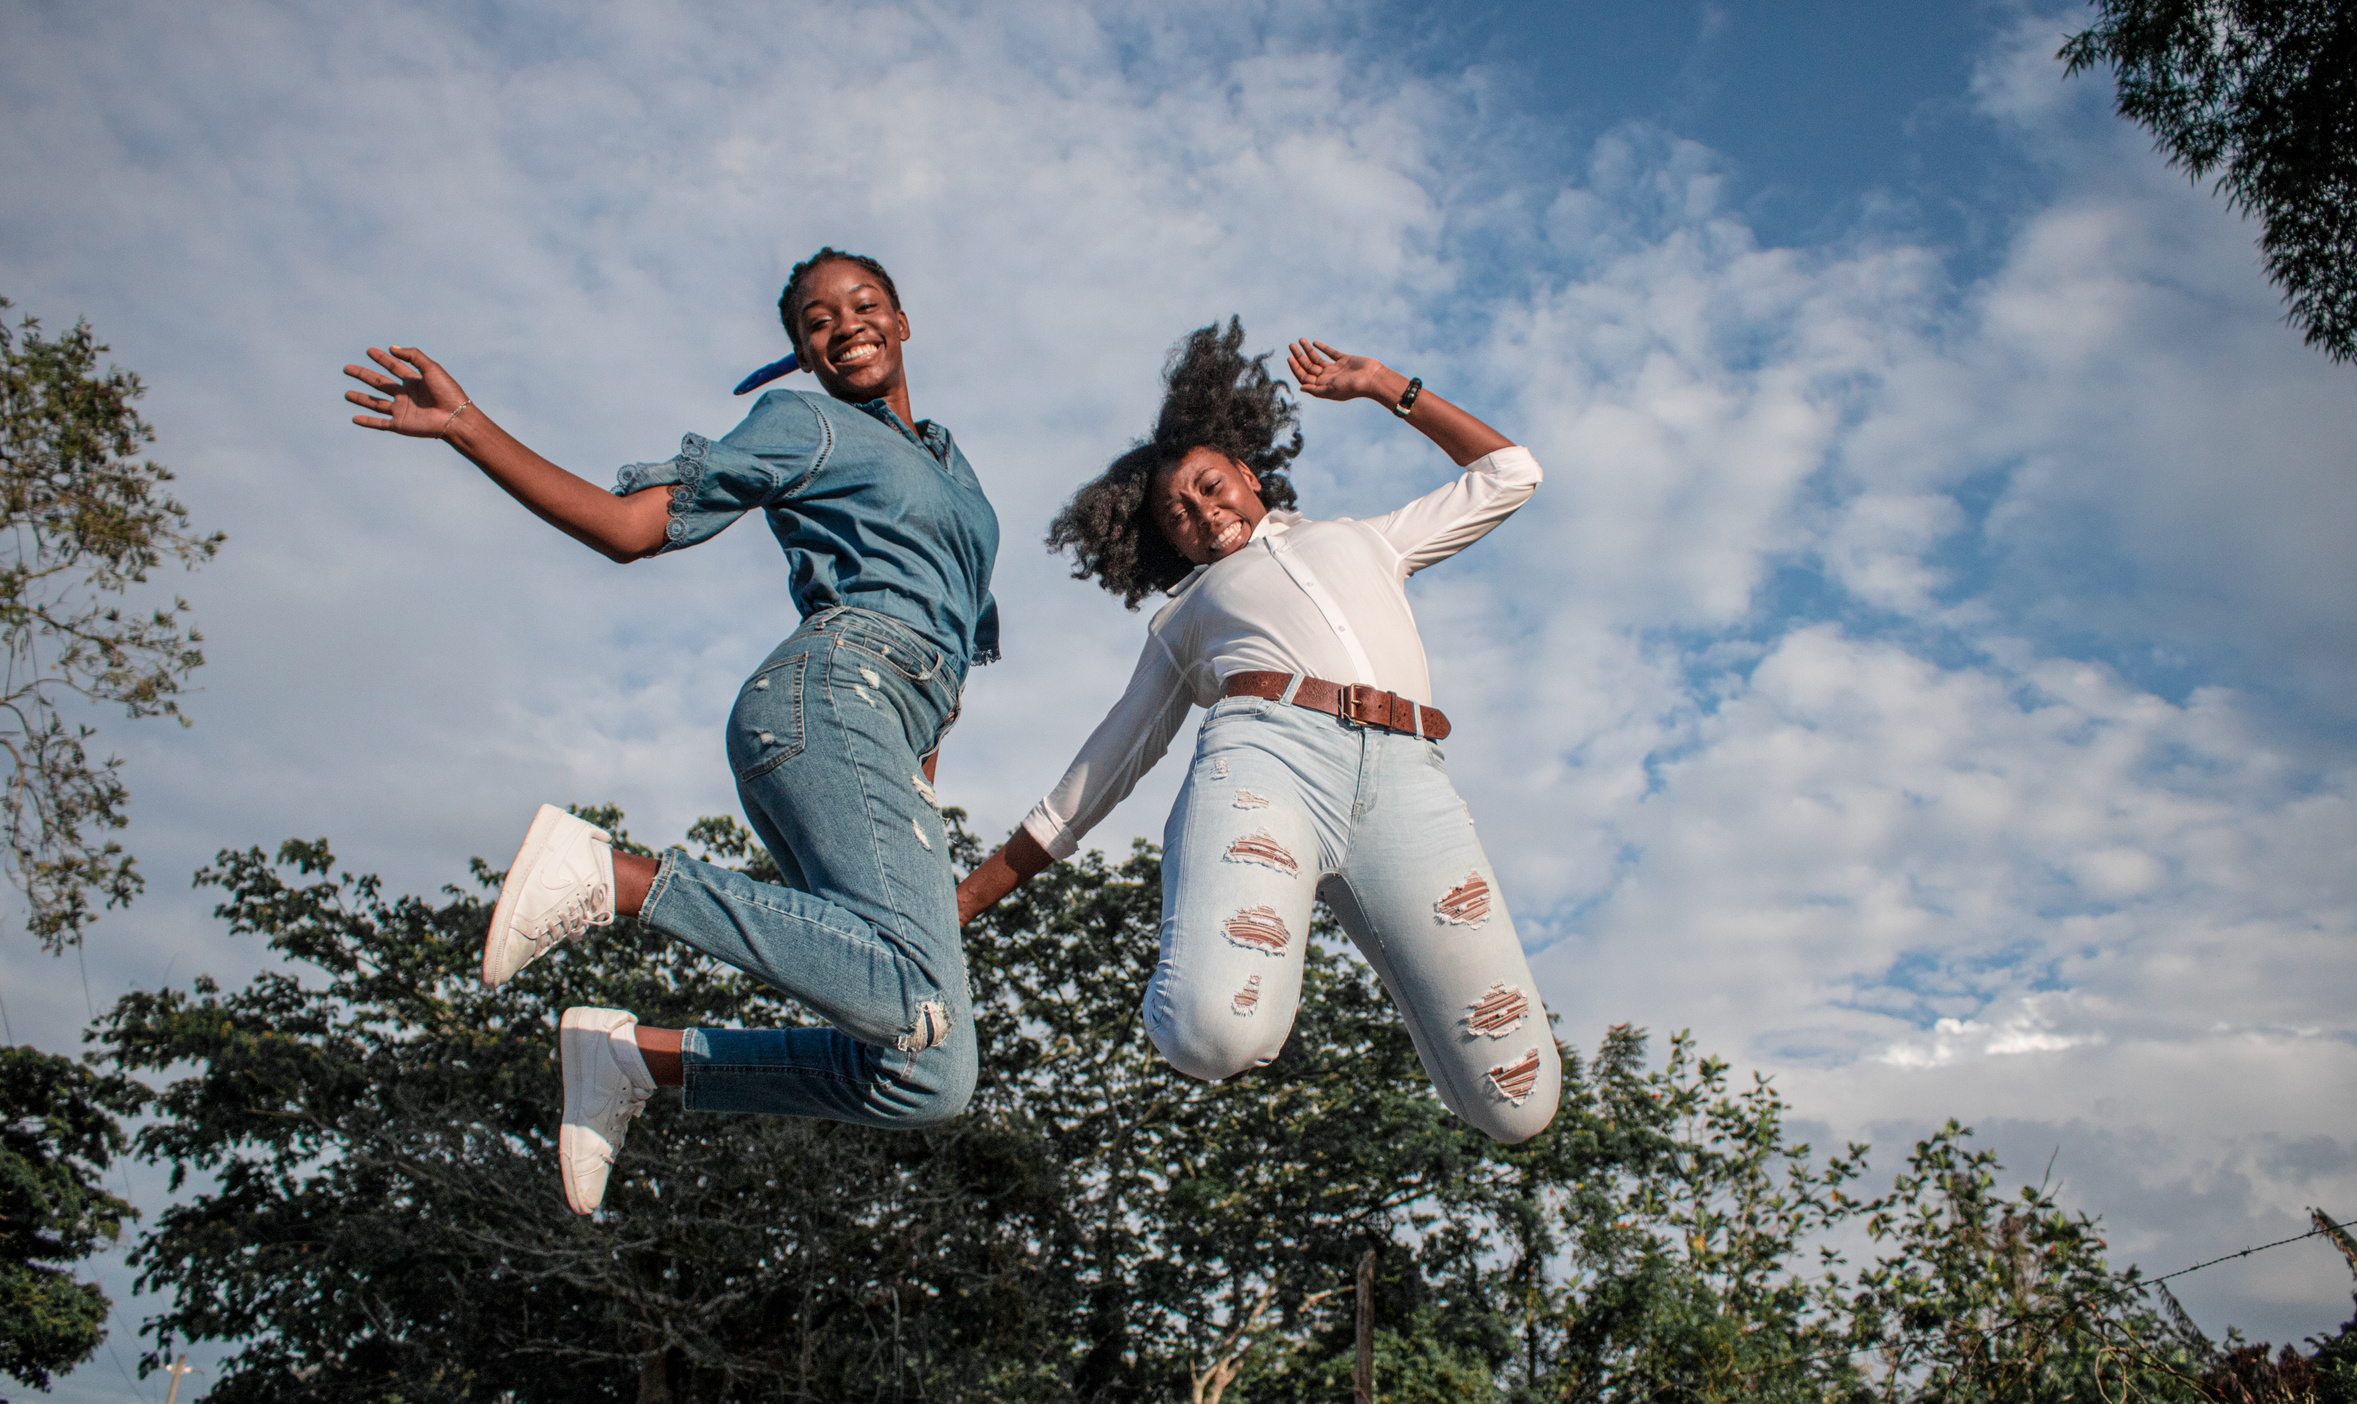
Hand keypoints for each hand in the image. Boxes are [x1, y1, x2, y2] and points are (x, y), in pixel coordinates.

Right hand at [343, 345, 471, 436]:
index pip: (394, 367)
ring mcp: (402, 410)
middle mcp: (406, 395)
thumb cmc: (447, 392)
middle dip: (363, 375)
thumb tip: (392, 348)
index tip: (369, 350)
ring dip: (361, 398)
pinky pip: (380, 423)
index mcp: (415, 381)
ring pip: (376, 403)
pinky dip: (367, 422)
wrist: (454, 417)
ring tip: (346, 394)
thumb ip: (413, 356)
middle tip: (347, 368)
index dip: (382, 358)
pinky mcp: (400, 424)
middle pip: (380, 383)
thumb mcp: (431, 368)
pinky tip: (354, 419)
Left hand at [1286, 339, 1397, 403]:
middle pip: (1309, 367)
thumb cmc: (1352, 387)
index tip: (1290, 358)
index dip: (1296, 368)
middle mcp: (1328, 378)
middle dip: (1299, 356)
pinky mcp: (1344, 360)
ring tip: (1300, 340)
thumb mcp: (1331, 390)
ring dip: (1308, 350)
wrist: (1372, 378)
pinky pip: (1330, 353)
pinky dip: (1323, 348)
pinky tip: (1314, 342)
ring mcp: (1336, 368)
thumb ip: (1315, 390)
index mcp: (1323, 386)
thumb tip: (1300, 387)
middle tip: (1291, 345)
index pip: (1305, 377)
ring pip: (1317, 359)